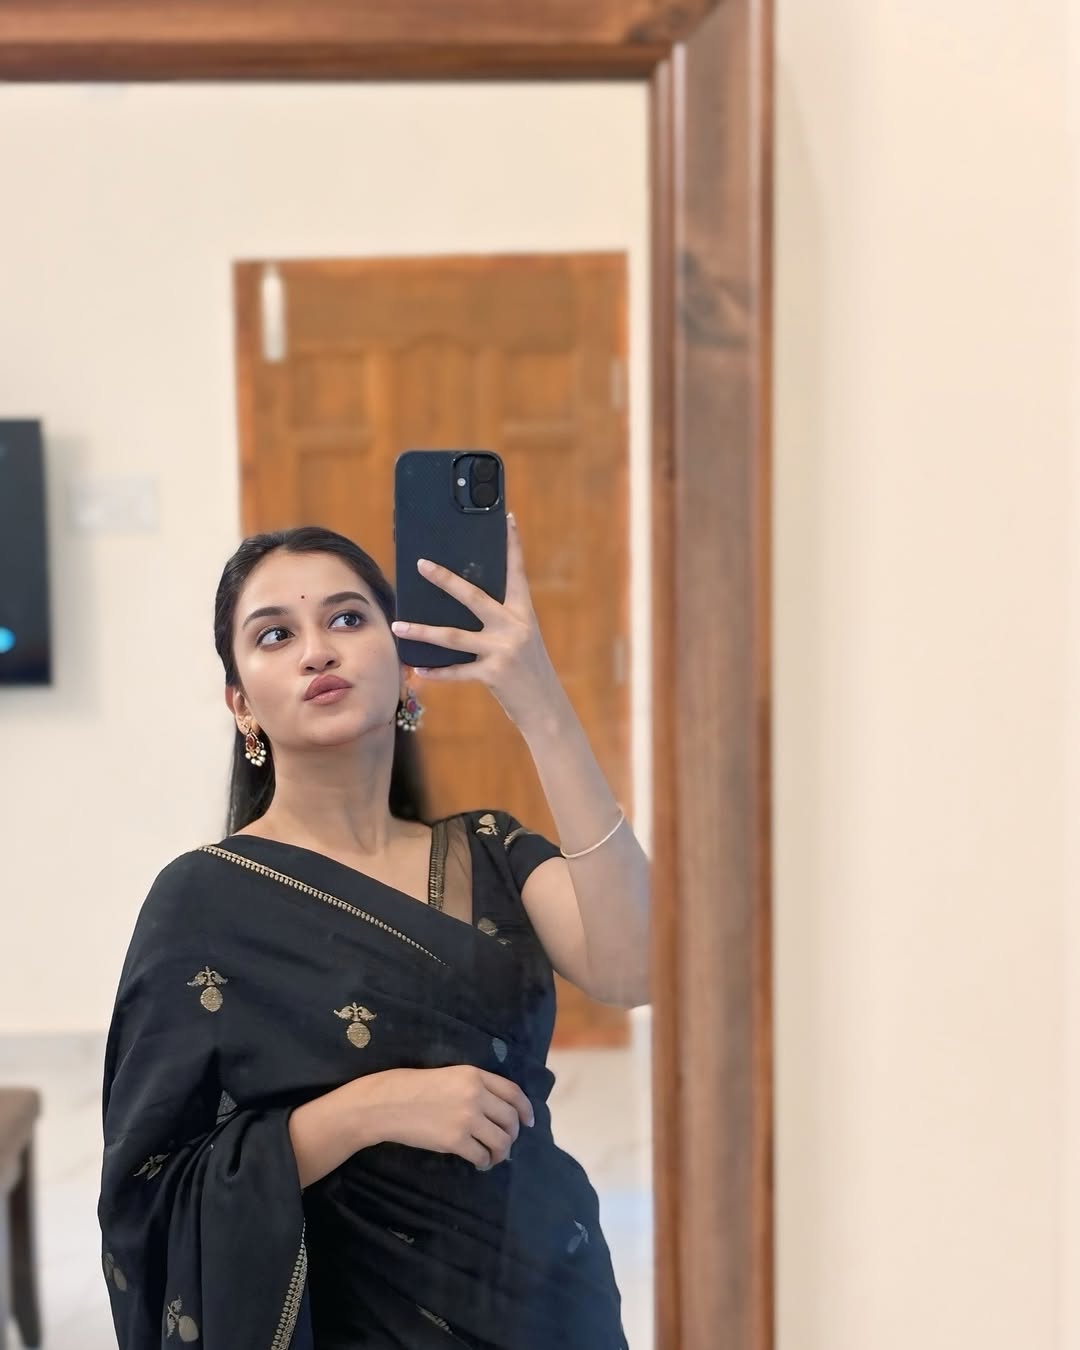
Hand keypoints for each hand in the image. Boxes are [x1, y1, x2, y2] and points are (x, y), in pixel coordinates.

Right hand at [361, 1066, 533, 1169]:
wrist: (387, 1103)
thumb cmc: (415, 1087)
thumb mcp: (451, 1076)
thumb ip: (476, 1087)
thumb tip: (499, 1111)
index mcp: (475, 1075)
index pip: (513, 1092)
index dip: (526, 1109)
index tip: (529, 1121)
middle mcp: (476, 1095)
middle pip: (510, 1119)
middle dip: (513, 1134)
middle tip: (506, 1143)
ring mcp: (467, 1118)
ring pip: (501, 1141)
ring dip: (501, 1153)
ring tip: (493, 1157)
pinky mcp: (455, 1141)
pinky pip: (482, 1156)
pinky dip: (484, 1163)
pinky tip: (479, 1163)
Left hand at [390, 514, 560, 729]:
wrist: (546, 708)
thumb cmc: (528, 670)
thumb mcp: (521, 639)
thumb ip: (498, 621)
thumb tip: (458, 607)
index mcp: (523, 613)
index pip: (517, 572)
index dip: (512, 545)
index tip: (508, 519)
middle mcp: (514, 627)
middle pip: (473, 597)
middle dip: (444, 580)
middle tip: (421, 564)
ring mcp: (504, 650)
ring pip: (453, 636)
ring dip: (422, 631)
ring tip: (398, 625)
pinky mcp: (494, 674)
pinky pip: (457, 671)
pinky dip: (436, 671)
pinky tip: (417, 668)